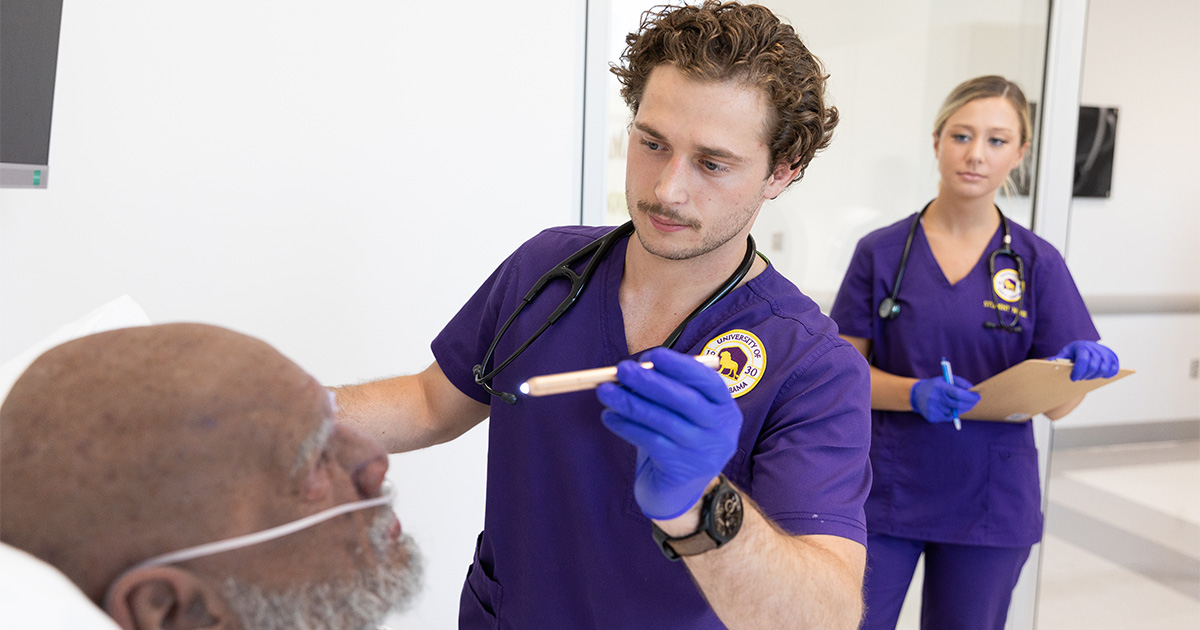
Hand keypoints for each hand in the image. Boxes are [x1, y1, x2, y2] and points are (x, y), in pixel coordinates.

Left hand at [596, 348, 741, 519]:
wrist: (678, 490)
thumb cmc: (677, 438)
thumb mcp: (682, 413)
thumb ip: (667, 389)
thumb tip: (634, 368)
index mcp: (725, 409)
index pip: (709, 382)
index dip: (681, 366)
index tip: (652, 355)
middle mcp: (720, 431)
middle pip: (686, 401)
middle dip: (651, 382)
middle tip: (622, 369)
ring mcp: (703, 453)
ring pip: (663, 422)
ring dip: (631, 403)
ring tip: (605, 392)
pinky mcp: (681, 471)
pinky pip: (650, 442)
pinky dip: (626, 427)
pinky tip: (609, 417)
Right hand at [910, 376, 980, 423]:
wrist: (916, 395)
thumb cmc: (936, 386)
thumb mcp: (946, 379)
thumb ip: (960, 382)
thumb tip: (972, 389)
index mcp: (939, 387)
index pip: (958, 393)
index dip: (970, 396)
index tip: (977, 397)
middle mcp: (935, 398)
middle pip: (958, 405)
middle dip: (970, 404)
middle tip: (974, 402)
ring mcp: (933, 409)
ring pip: (954, 413)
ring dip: (961, 409)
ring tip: (958, 403)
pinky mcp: (932, 417)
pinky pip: (948, 418)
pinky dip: (951, 414)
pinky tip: (946, 408)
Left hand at [1051, 340, 1119, 380]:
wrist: (1089, 346)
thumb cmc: (1074, 352)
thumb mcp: (1065, 354)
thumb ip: (1058, 359)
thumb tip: (1048, 363)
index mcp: (1082, 347)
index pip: (1082, 360)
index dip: (1078, 371)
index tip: (1073, 379)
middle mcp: (1095, 348)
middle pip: (1093, 366)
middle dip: (1085, 375)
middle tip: (1079, 378)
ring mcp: (1105, 353)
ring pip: (1104, 369)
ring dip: (1094, 376)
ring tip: (1087, 377)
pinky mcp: (1113, 358)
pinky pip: (1113, 369)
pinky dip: (1107, 374)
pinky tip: (1099, 375)